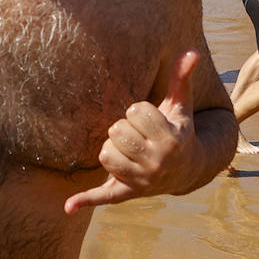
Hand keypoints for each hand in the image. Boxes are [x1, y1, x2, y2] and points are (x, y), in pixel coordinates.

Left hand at [64, 50, 198, 214]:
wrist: (188, 171)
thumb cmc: (179, 129)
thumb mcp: (181, 106)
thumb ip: (182, 78)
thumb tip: (190, 52)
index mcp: (171, 139)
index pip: (135, 111)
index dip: (139, 111)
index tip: (151, 120)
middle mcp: (157, 163)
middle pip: (117, 131)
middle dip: (125, 128)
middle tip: (140, 135)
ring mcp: (141, 181)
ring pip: (106, 154)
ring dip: (114, 148)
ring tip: (131, 150)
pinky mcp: (126, 193)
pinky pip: (103, 197)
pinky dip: (85, 201)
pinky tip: (68, 206)